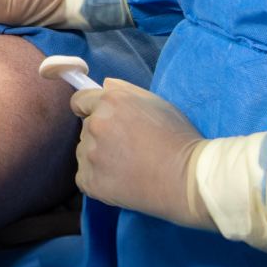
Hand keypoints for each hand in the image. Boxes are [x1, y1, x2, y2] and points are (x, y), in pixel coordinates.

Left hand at [65, 79, 212, 231]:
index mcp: (111, 101)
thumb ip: (126, 90)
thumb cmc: (178, 139)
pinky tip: (121, 181)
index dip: (89, 110)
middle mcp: (96, 124)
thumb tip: (105, 85)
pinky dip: (98, 179)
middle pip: (85, 128)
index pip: (79, 101)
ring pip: (84, 152)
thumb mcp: (157, 103)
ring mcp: (91, 154)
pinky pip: (85, 176)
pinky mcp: (90, 181)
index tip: (99, 119)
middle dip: (101, 135)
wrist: (187, 179)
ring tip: (128, 166)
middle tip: (128, 147)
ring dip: (99, 157)